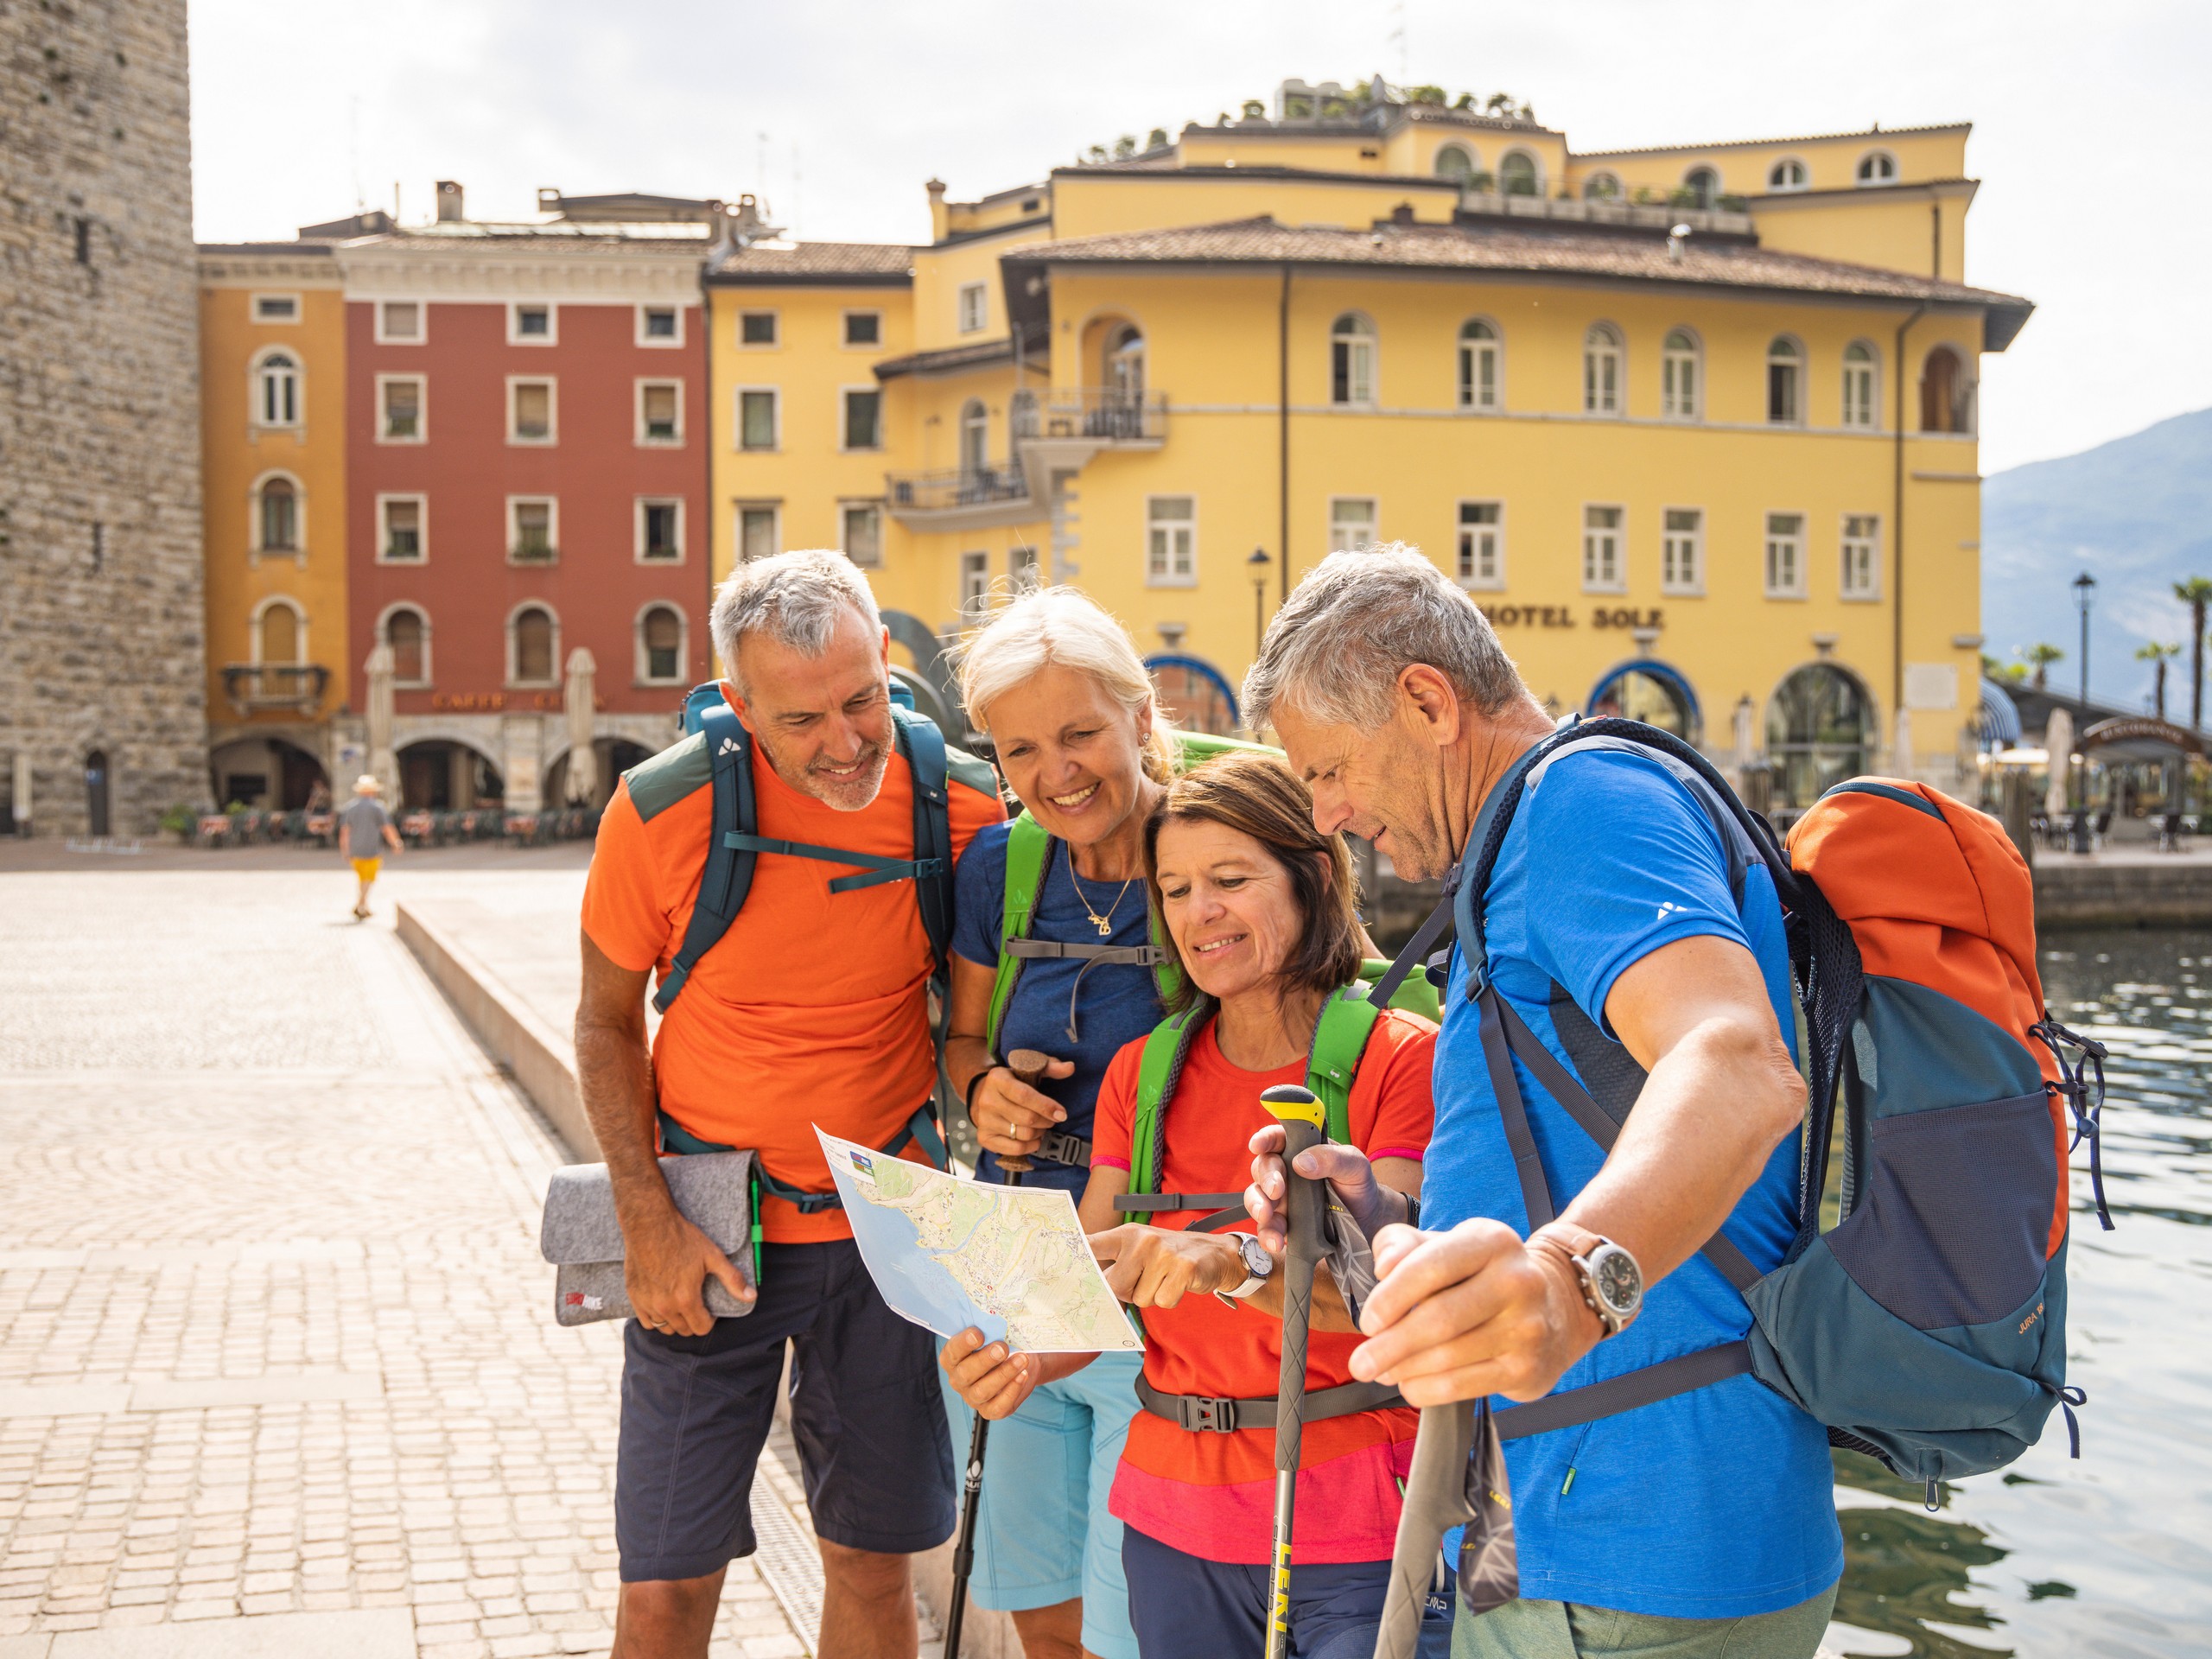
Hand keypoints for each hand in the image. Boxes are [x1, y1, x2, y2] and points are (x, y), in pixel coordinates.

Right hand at [623, 1203, 752, 1337]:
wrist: (649, 1224)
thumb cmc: (682, 1238)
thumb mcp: (713, 1256)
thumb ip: (732, 1279)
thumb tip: (751, 1297)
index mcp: (685, 1299)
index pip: (701, 1328)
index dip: (709, 1320)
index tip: (709, 1309)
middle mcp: (665, 1306)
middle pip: (684, 1330)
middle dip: (694, 1321)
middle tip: (696, 1304)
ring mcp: (647, 1303)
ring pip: (665, 1328)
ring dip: (675, 1322)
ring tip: (680, 1305)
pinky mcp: (634, 1297)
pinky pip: (646, 1321)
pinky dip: (655, 1318)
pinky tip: (662, 1304)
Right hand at [941, 1326, 1042, 1419]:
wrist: (1020, 1361)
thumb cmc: (1002, 1344)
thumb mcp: (994, 1335)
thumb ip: (990, 1331)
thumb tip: (997, 1325)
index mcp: (953, 1359)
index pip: (952, 1352)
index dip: (963, 1343)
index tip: (979, 1334)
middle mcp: (959, 1380)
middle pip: (965, 1373)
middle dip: (985, 1360)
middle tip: (1002, 1348)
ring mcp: (972, 1397)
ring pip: (982, 1391)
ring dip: (1003, 1374)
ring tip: (1021, 1360)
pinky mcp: (989, 1410)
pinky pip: (997, 1406)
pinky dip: (1011, 1391)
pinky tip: (1022, 1375)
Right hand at [970, 1057, 1072, 1156]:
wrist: (986, 1095)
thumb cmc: (1014, 1082)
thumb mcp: (1030, 1069)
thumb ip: (1051, 1067)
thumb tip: (1070, 1068)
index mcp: (997, 1078)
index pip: (1024, 1095)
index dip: (1046, 1106)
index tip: (1061, 1113)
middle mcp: (986, 1100)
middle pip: (1026, 1118)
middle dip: (1046, 1121)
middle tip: (1052, 1119)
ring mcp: (984, 1120)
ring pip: (1023, 1134)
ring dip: (1039, 1133)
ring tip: (1041, 1126)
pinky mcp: (984, 1137)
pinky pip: (1015, 1149)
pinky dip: (1030, 1146)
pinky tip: (1034, 1138)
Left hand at [1090, 1223, 1245, 1307]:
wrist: (1213, 1253)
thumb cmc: (1169, 1256)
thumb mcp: (1141, 1248)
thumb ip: (1115, 1261)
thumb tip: (1092, 1284)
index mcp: (1127, 1234)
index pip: (1093, 1245)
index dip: (1076, 1257)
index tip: (1057, 1266)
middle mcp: (1143, 1239)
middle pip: (1116, 1286)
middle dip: (1130, 1292)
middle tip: (1147, 1279)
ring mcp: (1163, 1253)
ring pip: (1140, 1298)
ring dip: (1153, 1296)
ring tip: (1165, 1279)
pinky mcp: (1183, 1269)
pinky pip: (1162, 1302)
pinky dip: (1170, 1299)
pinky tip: (1178, 1283)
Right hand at [1246, 1123, 1399, 1253]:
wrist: (1367, 1221)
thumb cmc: (1358, 1185)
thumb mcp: (1355, 1165)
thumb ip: (1332, 1158)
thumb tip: (1301, 1162)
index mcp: (1300, 1148)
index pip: (1276, 1138)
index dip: (1264, 1139)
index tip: (1257, 1145)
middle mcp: (1285, 1171)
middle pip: (1262, 1168)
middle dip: (1265, 1179)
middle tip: (1276, 1191)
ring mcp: (1282, 1198)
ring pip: (1256, 1197)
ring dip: (1258, 1206)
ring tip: (1267, 1216)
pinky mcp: (1282, 1223)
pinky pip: (1266, 1227)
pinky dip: (1267, 1234)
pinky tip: (1275, 1241)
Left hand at [1346, 1219, 1599, 1406]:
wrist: (1556, 1306)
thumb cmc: (1479, 1274)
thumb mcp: (1444, 1245)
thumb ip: (1401, 1245)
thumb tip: (1383, 1267)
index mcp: (1491, 1240)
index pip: (1430, 1266)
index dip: (1391, 1297)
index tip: (1367, 1321)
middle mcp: (1516, 1280)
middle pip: (1438, 1318)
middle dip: (1390, 1345)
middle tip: (1360, 1363)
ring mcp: (1527, 1327)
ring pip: (1448, 1357)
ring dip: (1403, 1370)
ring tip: (1381, 1371)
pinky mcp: (1527, 1368)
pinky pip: (1463, 1386)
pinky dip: (1426, 1390)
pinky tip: (1409, 1384)